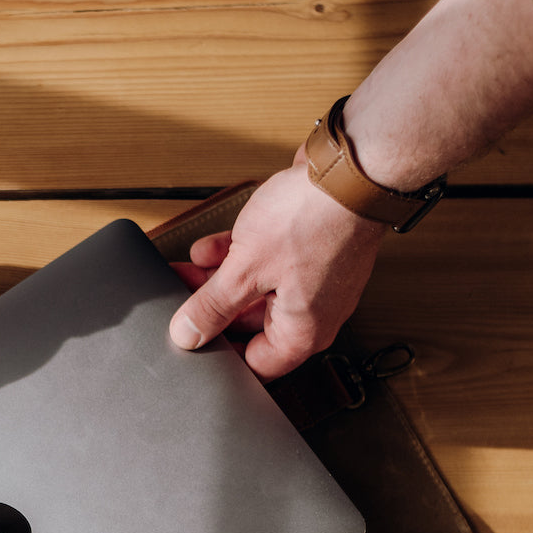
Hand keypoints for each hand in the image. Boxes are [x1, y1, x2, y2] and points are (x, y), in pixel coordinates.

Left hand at [169, 150, 387, 379]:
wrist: (351, 167)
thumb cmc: (314, 219)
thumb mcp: (245, 270)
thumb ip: (212, 306)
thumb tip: (188, 334)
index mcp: (303, 332)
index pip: (256, 365)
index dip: (221, 358)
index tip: (193, 345)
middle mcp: (313, 312)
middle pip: (249, 324)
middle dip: (211, 310)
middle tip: (180, 301)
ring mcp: (312, 280)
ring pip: (254, 290)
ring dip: (218, 280)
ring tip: (185, 271)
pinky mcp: (308, 251)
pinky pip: (266, 263)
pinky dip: (237, 257)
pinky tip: (208, 249)